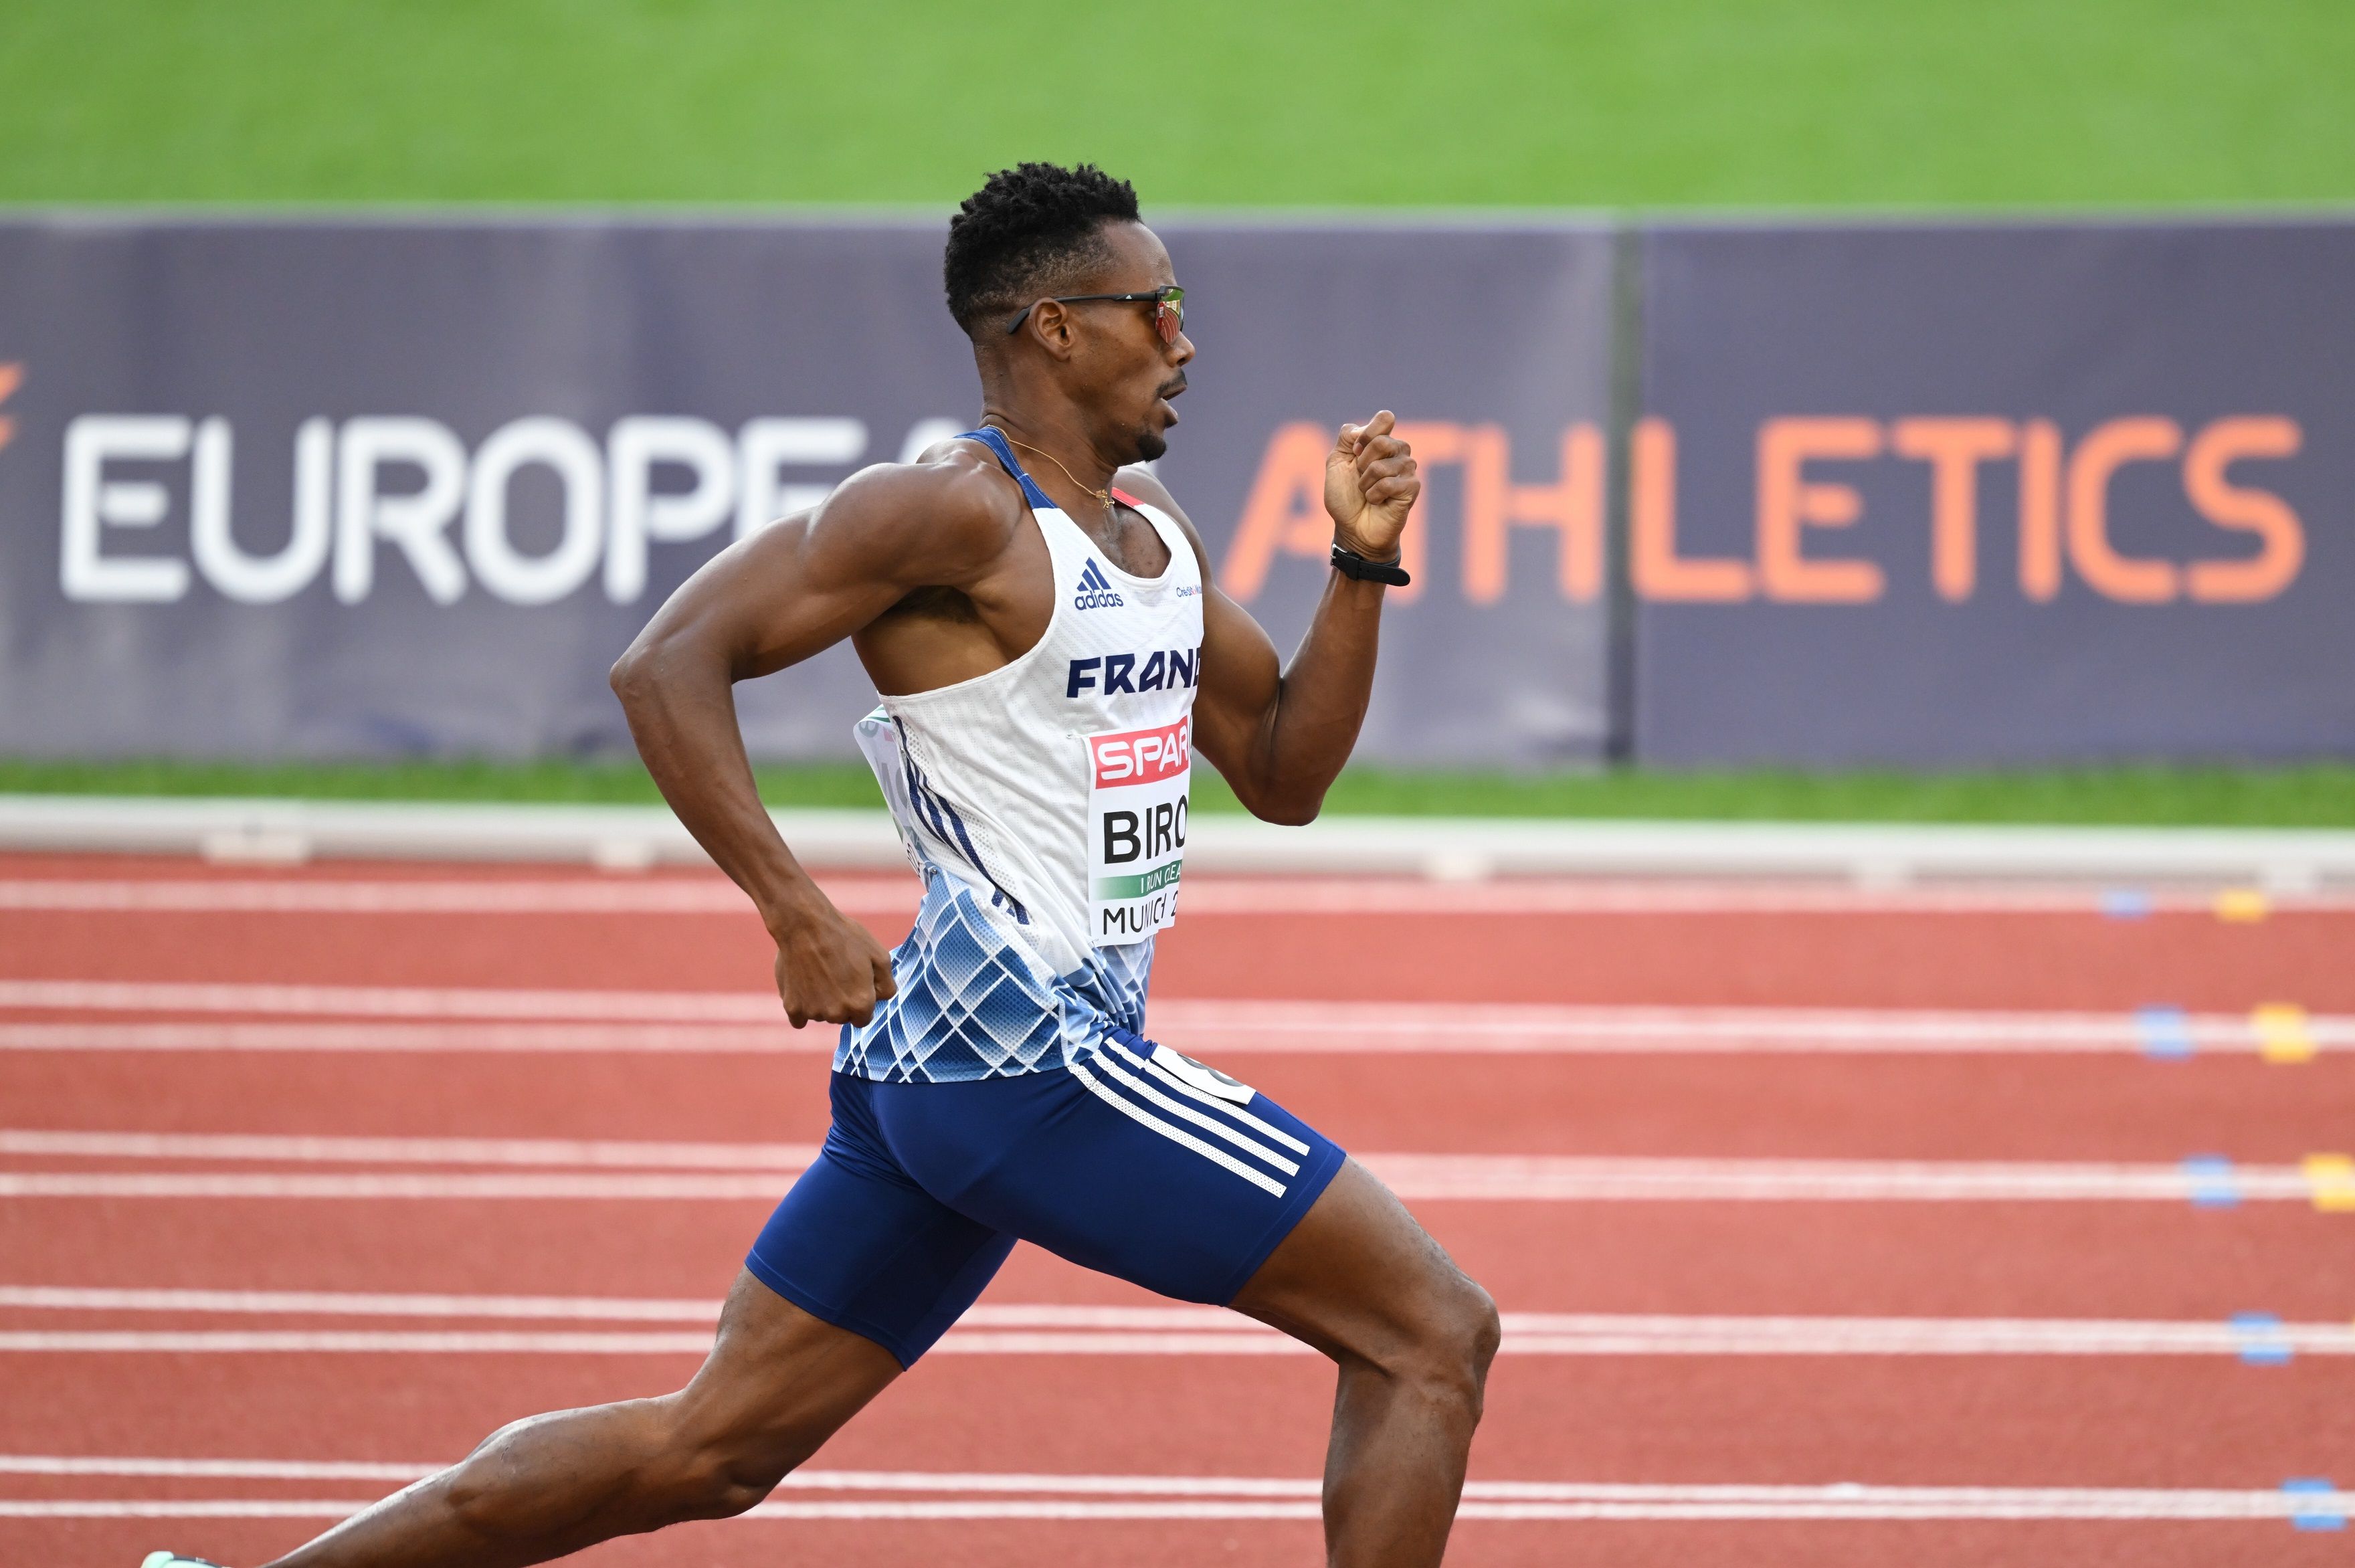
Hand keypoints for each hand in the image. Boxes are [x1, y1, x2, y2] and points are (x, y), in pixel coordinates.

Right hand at [768, 897, 897, 1027]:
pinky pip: (799, 1019)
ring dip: (821, 1002)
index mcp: (861, 1004)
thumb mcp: (880, 956)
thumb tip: (882, 999)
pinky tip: (802, 987)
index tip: (853, 982)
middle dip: (841, 1002)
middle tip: (835, 974)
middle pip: (841, 1017)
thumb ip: (887, 984)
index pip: (863, 1017)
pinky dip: (800, 1007)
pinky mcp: (792, 1007)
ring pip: (821, 1015)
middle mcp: (837, 1014)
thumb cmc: (844, 937)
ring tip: (818, 973)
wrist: (804, 925)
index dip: (859, 1000)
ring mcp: (813, 1012)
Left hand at [1324, 410, 1419, 559]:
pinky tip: (1377, 502)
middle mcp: (1399, 451)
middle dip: (1362, 463)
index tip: (1355, 453)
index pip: (1386, 418)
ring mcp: (1408, 469)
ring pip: (1383, 465)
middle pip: (1382, 441)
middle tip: (1361, 478)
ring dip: (1366, 482)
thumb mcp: (1336, 462)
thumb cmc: (1345, 496)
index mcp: (1382, 440)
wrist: (1352, 528)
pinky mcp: (1412, 488)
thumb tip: (1364, 430)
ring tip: (1368, 493)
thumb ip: (1347, 437)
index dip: (1366, 434)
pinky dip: (1375, 495)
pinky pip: (1389, 483)